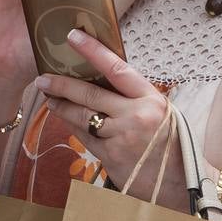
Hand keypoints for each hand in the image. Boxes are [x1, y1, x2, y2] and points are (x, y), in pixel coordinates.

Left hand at [34, 28, 188, 210]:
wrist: (178, 183)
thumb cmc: (169, 143)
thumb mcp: (160, 112)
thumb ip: (134, 97)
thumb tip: (101, 77)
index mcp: (151, 99)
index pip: (117, 68)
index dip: (93, 51)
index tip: (73, 37)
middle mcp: (136, 116)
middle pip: (90, 94)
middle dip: (62, 85)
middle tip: (43, 78)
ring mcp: (121, 137)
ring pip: (81, 116)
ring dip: (61, 106)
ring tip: (50, 99)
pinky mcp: (110, 157)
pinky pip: (84, 137)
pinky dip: (73, 126)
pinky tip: (66, 120)